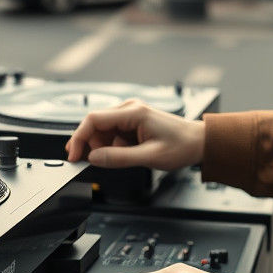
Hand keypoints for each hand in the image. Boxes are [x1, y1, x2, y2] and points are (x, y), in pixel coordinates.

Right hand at [65, 99, 203, 170]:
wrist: (198, 142)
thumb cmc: (181, 146)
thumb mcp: (149, 157)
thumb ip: (119, 158)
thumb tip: (93, 158)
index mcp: (133, 112)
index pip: (94, 119)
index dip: (79, 138)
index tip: (73, 155)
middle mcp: (129, 109)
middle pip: (95, 125)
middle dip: (91, 145)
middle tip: (95, 163)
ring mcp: (130, 114)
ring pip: (102, 131)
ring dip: (104, 147)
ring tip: (124, 157)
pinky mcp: (132, 122)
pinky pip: (112, 134)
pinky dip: (112, 146)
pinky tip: (127, 153)